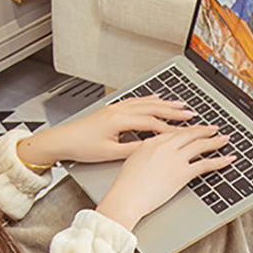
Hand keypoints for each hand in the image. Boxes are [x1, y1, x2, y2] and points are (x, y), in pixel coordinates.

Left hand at [16, 95, 195, 168]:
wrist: (61, 140)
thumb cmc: (82, 146)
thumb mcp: (109, 153)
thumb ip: (132, 150)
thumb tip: (151, 148)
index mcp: (119, 120)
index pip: (151, 123)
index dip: (170, 128)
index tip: (185, 132)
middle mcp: (119, 110)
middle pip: (152, 108)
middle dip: (173, 112)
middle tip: (191, 114)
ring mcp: (116, 107)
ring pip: (146, 102)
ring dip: (164, 104)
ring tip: (180, 105)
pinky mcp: (112, 109)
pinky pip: (136, 101)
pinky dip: (150, 100)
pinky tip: (157, 99)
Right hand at [95, 125, 234, 230]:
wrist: (126, 198)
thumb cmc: (126, 185)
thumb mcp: (133, 161)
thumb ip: (146, 154)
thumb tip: (154, 156)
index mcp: (151, 142)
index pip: (174, 132)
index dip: (188, 130)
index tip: (195, 130)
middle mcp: (165, 146)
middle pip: (189, 134)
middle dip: (204, 131)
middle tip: (214, 129)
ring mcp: (175, 158)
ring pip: (200, 145)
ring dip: (215, 141)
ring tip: (224, 139)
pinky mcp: (182, 173)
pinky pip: (205, 164)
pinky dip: (219, 161)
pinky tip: (227, 159)